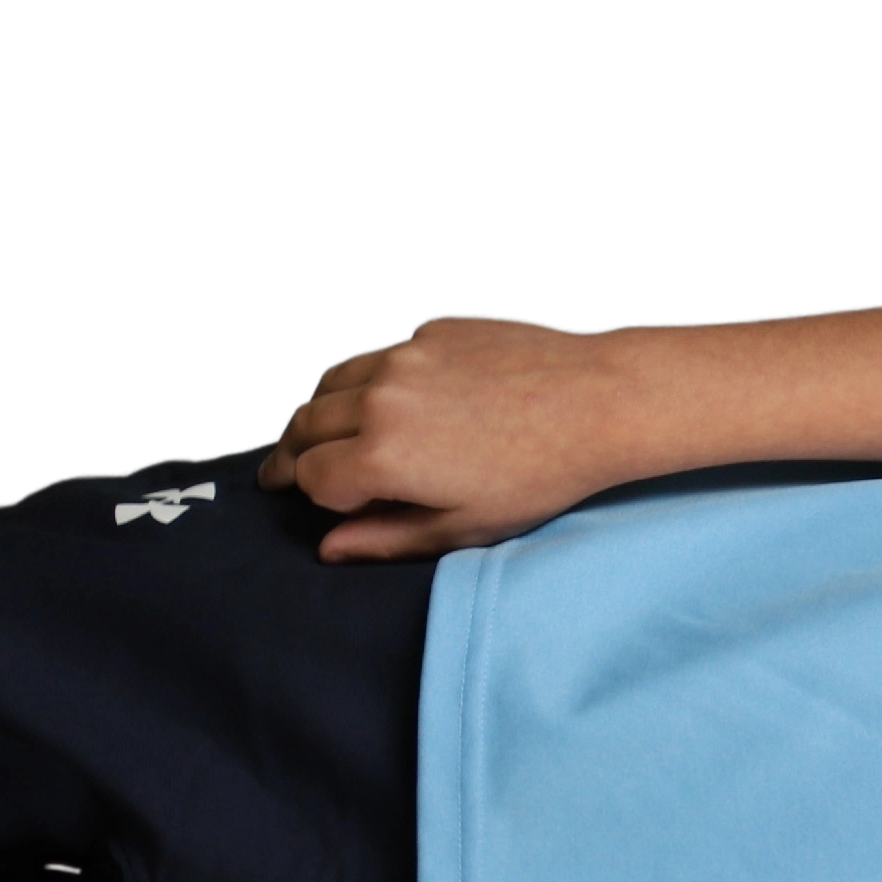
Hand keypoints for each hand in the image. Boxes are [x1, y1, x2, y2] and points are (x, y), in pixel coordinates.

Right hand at [263, 313, 644, 563]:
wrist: (599, 401)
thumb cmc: (542, 473)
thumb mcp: (465, 525)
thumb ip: (387, 538)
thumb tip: (328, 549)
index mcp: (382, 455)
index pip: (309, 475)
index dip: (309, 493)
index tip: (310, 500)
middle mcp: (379, 399)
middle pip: (304, 424)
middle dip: (291, 452)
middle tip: (282, 469)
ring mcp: (402, 357)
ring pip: (328, 382)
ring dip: (315, 410)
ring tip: (314, 431)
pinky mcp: (429, 332)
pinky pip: (373, 354)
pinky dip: (358, 379)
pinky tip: (370, 396)